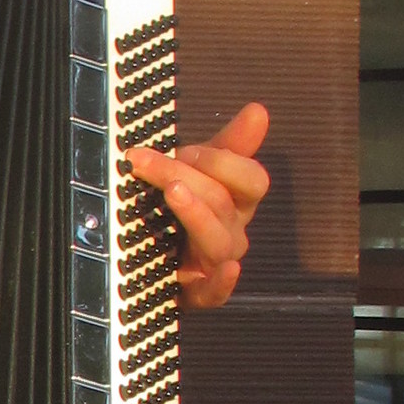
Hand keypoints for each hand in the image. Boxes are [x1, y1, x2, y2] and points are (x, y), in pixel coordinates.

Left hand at [126, 101, 270, 309]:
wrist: (149, 259)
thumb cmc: (179, 210)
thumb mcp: (197, 172)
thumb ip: (227, 146)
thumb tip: (258, 110)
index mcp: (238, 202)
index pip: (252, 179)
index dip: (221, 162)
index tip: (183, 149)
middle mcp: (234, 232)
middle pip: (224, 202)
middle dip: (185, 175)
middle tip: (144, 161)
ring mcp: (218, 263)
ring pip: (219, 240)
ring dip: (197, 214)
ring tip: (172, 193)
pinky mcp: (200, 293)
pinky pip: (219, 292)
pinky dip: (224, 282)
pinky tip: (228, 270)